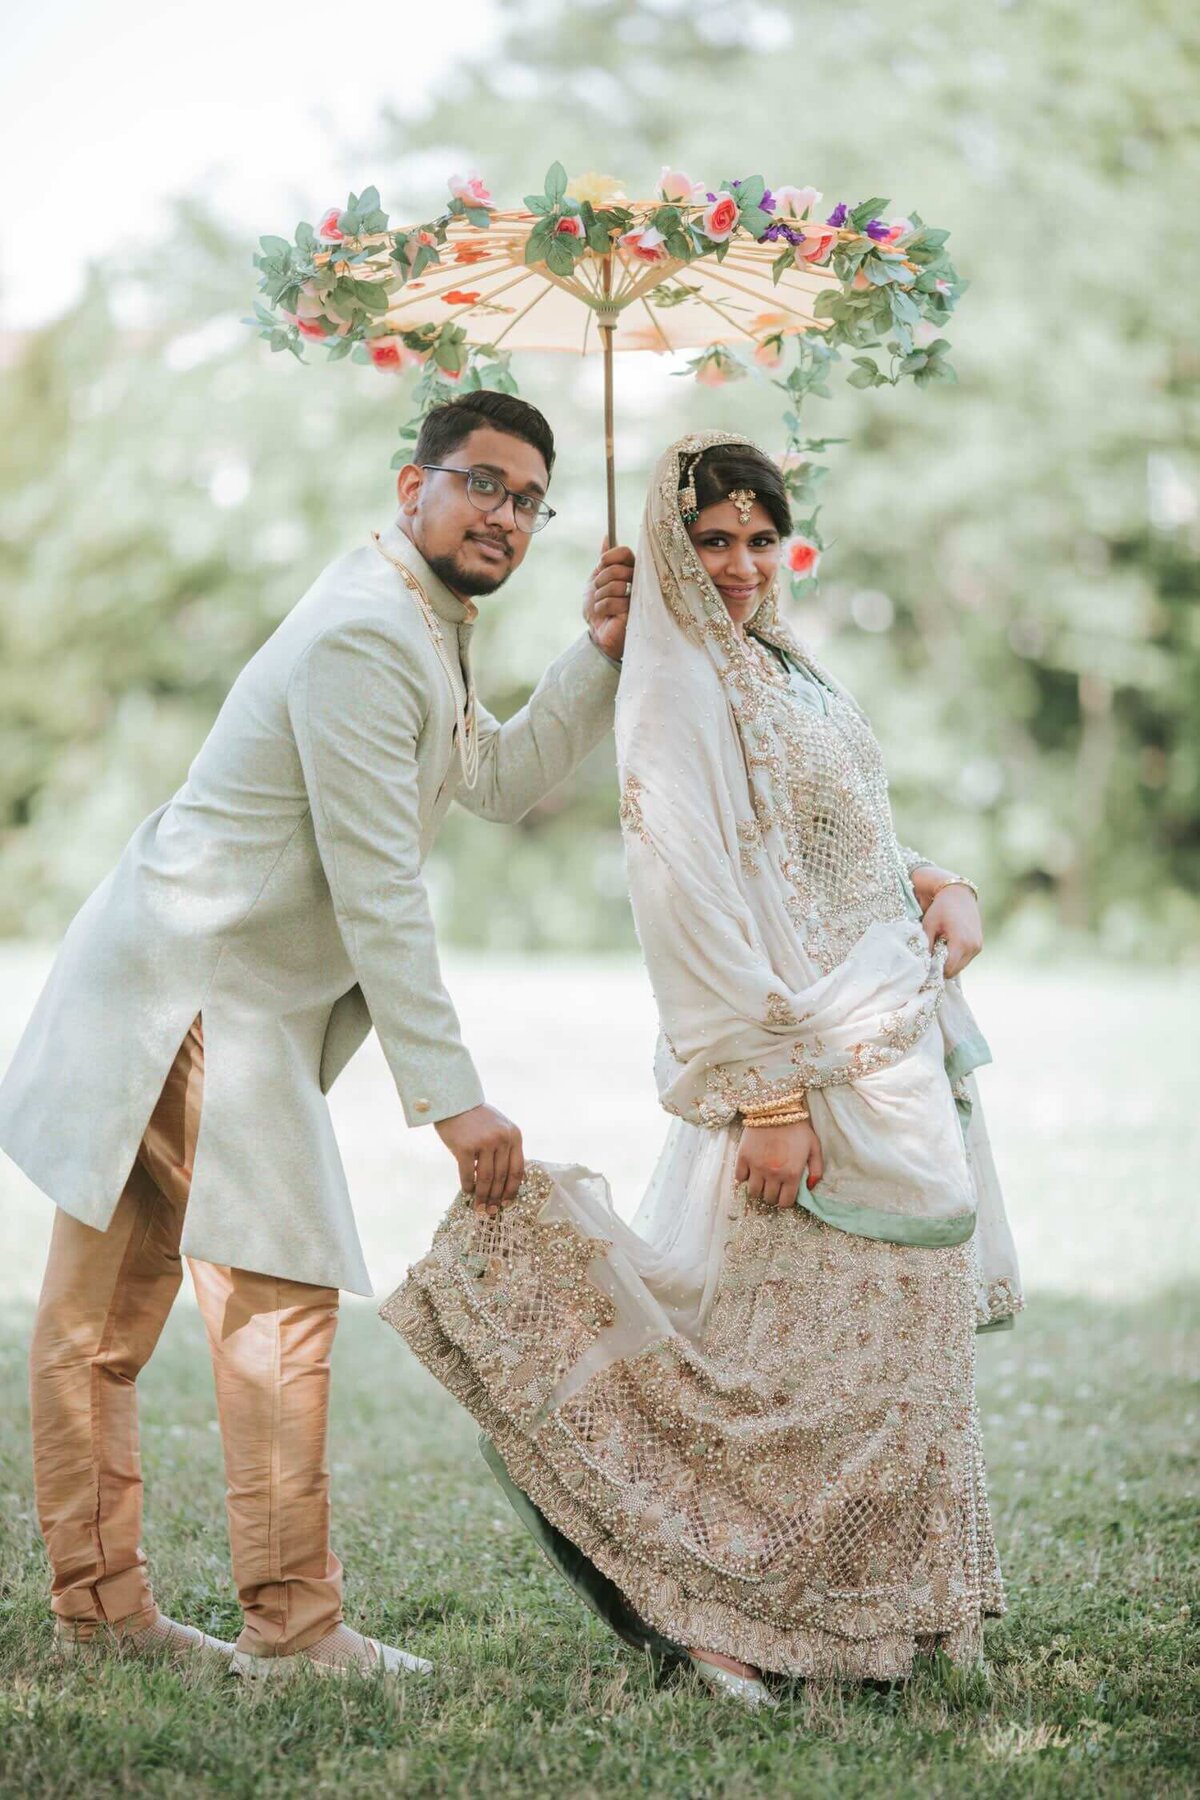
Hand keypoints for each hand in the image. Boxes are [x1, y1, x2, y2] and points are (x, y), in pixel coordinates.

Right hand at [435, 1104, 523, 1208]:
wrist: (454, 1102)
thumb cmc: (476, 1118)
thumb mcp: (500, 1128)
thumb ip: (505, 1149)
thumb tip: (504, 1184)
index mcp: (514, 1136)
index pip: (517, 1170)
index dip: (512, 1190)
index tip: (507, 1203)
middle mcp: (502, 1139)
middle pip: (502, 1177)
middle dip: (495, 1197)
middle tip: (490, 1210)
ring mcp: (484, 1143)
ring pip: (486, 1178)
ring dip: (482, 1195)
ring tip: (478, 1206)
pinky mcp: (465, 1147)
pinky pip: (467, 1173)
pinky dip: (467, 1186)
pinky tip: (467, 1192)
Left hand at [583, 538, 633, 662]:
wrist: (597, 632)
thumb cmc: (598, 608)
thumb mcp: (596, 580)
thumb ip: (605, 561)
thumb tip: (606, 537)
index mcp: (630, 571)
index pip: (625, 553)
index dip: (611, 556)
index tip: (601, 563)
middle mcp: (638, 582)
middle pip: (617, 569)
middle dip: (601, 581)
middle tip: (600, 591)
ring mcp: (638, 597)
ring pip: (614, 586)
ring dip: (600, 597)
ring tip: (604, 606)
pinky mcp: (635, 612)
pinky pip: (612, 602)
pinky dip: (603, 608)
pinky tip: (607, 616)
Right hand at [735, 1120, 823, 1210]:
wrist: (776, 1108)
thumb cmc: (798, 1127)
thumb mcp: (814, 1147)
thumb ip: (816, 1170)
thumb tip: (810, 1187)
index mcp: (792, 1174)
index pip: (785, 1202)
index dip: (784, 1201)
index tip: (783, 1194)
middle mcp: (774, 1174)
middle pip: (768, 1198)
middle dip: (772, 1195)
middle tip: (773, 1186)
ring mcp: (756, 1167)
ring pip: (753, 1192)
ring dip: (758, 1189)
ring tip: (761, 1180)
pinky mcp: (743, 1157)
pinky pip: (739, 1178)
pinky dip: (744, 1177)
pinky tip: (750, 1170)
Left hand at [915, 876, 982, 979]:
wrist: (959, 894)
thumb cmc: (941, 908)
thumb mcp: (929, 925)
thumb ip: (926, 946)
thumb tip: (923, 964)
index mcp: (960, 942)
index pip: (948, 969)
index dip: (935, 971)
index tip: (925, 968)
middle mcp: (972, 947)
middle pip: (955, 970)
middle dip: (942, 968)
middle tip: (930, 959)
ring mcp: (978, 946)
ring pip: (961, 966)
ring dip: (950, 963)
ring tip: (939, 950)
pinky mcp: (979, 945)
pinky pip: (966, 959)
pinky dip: (956, 957)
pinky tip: (948, 946)